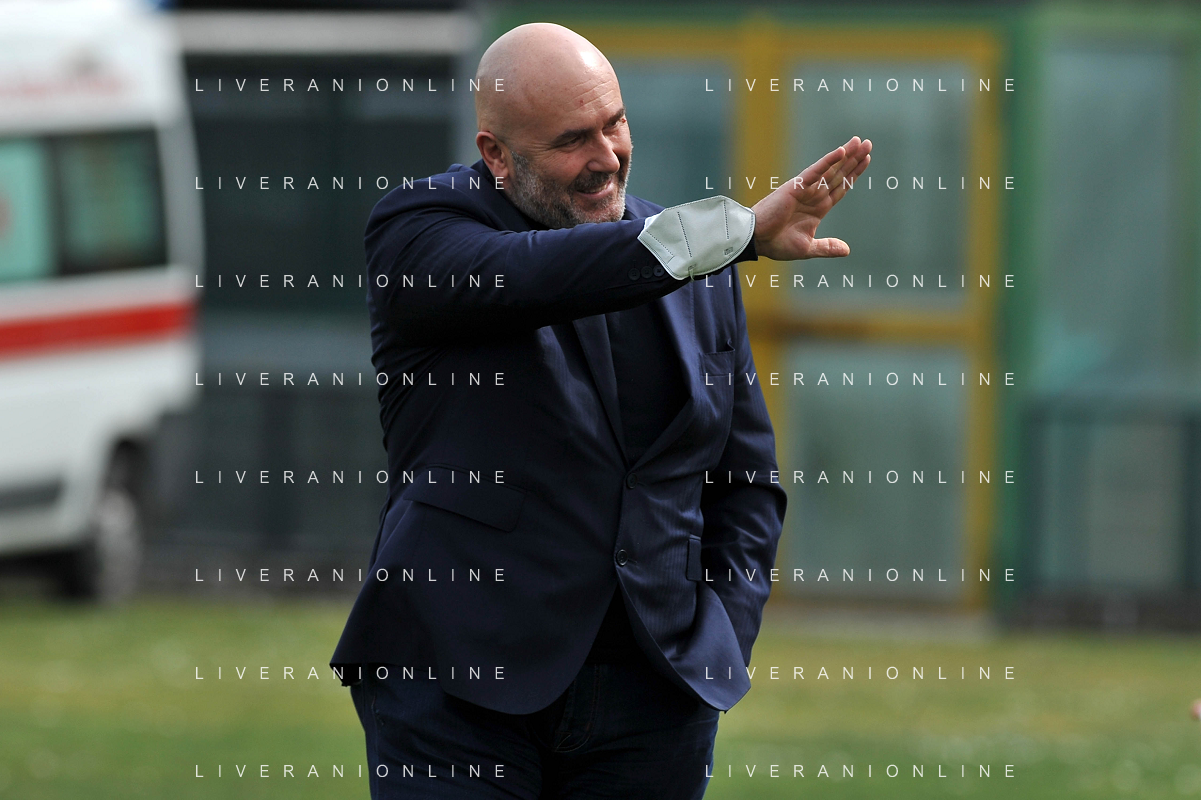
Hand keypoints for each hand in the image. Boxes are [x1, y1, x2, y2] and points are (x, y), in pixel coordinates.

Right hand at [750, 136, 871, 260]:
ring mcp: (806, 189)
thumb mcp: (807, 248)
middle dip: (854, 159)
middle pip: (839, 174)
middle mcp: (814, 195)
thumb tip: (847, 250)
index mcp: (818, 208)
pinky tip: (841, 152)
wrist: (757, 240)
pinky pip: (816, 171)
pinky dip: (828, 161)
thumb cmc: (776, 244)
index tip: (866, 160)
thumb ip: (826, 247)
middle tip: (868, 143)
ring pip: (831, 169)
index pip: (841, 187)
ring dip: (846, 155)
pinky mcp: (796, 186)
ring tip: (860, 141)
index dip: (854, 174)